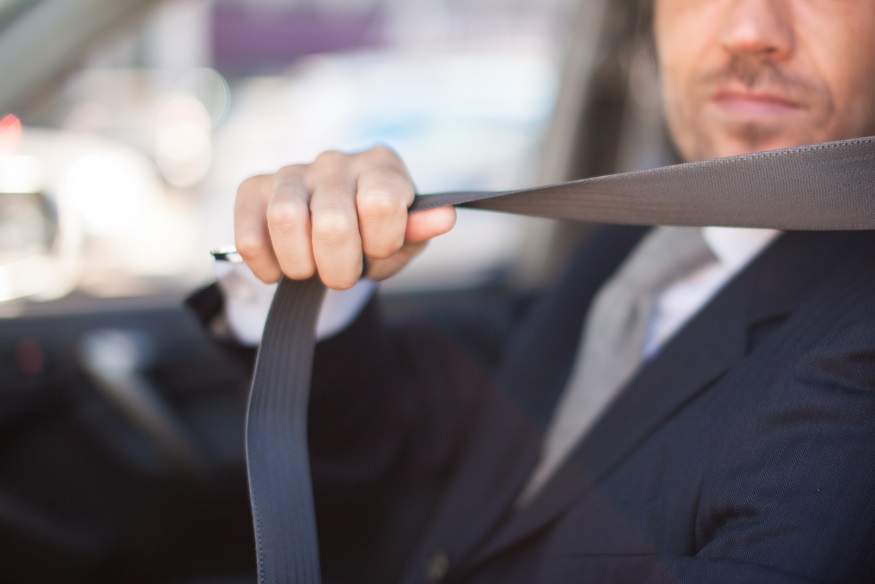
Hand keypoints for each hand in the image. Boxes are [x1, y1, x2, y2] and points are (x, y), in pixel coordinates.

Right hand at [234, 146, 455, 288]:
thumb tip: (444, 218)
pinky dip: (265, 266)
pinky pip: (249, 234)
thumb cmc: (374, 237)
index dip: (380, 242)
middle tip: (342, 274)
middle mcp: (336, 160)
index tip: (379, 250)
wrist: (331, 237)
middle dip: (339, 267)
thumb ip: (419, 231)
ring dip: (300, 266)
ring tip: (311, 271)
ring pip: (285, 220)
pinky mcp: (253, 188)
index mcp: (381, 165)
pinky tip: (280, 269)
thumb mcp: (402, 240)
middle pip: (332, 222)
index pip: (380, 204)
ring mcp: (292, 170)